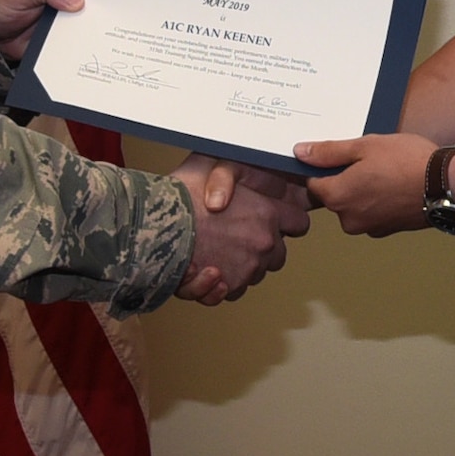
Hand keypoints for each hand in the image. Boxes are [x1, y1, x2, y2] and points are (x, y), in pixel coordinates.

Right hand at [172, 156, 311, 304]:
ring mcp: (249, 267)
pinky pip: (234, 290)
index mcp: (267, 212)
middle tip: (234, 238)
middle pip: (278, 253)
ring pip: (255, 273)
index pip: (298, 223)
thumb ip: (230, 176)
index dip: (286, 221)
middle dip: (261, 248)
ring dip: (239, 266)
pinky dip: (221, 286)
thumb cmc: (180, 195)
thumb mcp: (209, 165)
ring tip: (213, 254)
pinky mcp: (230, 286)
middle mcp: (264, 242)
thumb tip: (235, 191)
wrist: (155, 226)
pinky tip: (207, 272)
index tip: (271, 220)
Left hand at [295, 133, 436, 236]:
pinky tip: (395, 184)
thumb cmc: (406, 162)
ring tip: (385, 170)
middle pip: (334, 195)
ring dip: (362, 189)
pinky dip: (378, 200)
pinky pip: (372, 212)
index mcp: (337, 197)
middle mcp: (347, 219)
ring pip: (354, 204)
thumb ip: (329, 152)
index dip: (322, 166)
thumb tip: (300, 153)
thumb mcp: (365, 146)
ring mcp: (368, 227)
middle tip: (368, 158)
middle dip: (345, 178)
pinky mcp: (387, 231)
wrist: (448, 186)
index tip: (339, 154)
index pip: (312, 183)